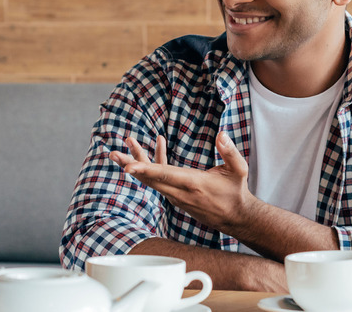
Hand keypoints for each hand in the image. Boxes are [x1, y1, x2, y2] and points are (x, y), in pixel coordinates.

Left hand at [109, 132, 259, 232]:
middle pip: (149, 179)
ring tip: (127, 144)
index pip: (164, 176)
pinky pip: (159, 180)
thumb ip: (230, 152)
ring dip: (138, 162)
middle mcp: (180, 192)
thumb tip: (221, 134)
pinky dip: (154, 163)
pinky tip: (159, 144)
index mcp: (193, 185)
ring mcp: (176, 196)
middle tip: (112, 154)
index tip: (127, 166)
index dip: (145, 170)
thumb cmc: (236, 192)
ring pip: (152, 179)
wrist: (235, 217)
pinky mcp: (175, 197)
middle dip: (130, 165)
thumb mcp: (239, 170)